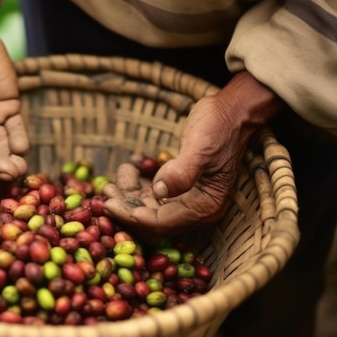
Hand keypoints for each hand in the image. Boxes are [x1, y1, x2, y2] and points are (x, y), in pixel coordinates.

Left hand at [103, 71, 284, 237]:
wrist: (232, 113)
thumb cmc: (219, 127)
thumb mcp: (201, 147)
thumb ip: (182, 172)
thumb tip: (159, 191)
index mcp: (204, 207)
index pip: (161, 223)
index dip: (133, 217)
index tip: (109, 205)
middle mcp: (195, 210)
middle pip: (151, 221)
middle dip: (126, 210)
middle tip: (104, 194)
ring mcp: (186, 200)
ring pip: (147, 210)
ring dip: (127, 198)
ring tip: (108, 183)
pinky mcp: (178, 191)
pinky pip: (150, 197)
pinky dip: (135, 188)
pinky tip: (128, 168)